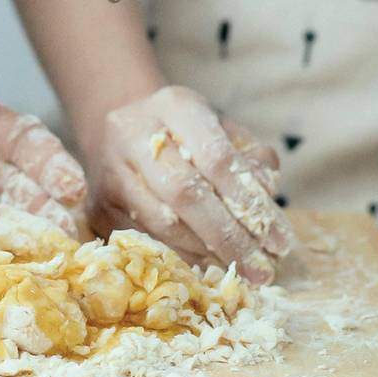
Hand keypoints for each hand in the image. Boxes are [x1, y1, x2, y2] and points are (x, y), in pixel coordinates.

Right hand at [86, 85, 292, 283]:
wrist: (123, 131)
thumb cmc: (187, 135)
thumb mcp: (224, 131)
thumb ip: (251, 159)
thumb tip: (265, 195)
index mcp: (175, 105)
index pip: (215, 157)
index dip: (249, 203)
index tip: (281, 241)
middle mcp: (132, 131)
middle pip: (184, 192)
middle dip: (229, 237)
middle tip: (262, 270)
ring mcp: (109, 169)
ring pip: (161, 222)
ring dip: (207, 253)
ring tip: (241, 270)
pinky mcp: (96, 204)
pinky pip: (142, 240)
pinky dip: (179, 257)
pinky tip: (206, 265)